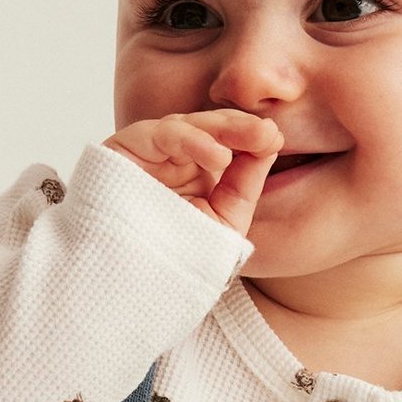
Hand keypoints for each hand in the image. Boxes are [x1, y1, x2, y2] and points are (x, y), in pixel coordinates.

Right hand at [103, 111, 283, 238]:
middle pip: (210, 128)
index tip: (275, 138)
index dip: (250, 136)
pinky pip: (160, 133)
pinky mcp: (126, 148)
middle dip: (242, 127)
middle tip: (268, 132)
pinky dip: (191, 140)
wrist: (128, 277)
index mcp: (199, 169)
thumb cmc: (174, 254)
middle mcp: (174, 156)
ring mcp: (151, 151)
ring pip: (187, 124)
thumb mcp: (224, 220)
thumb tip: (270, 141)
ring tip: (252, 141)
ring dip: (222, 129)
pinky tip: (218, 155)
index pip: (228, 140)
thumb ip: (246, 183)